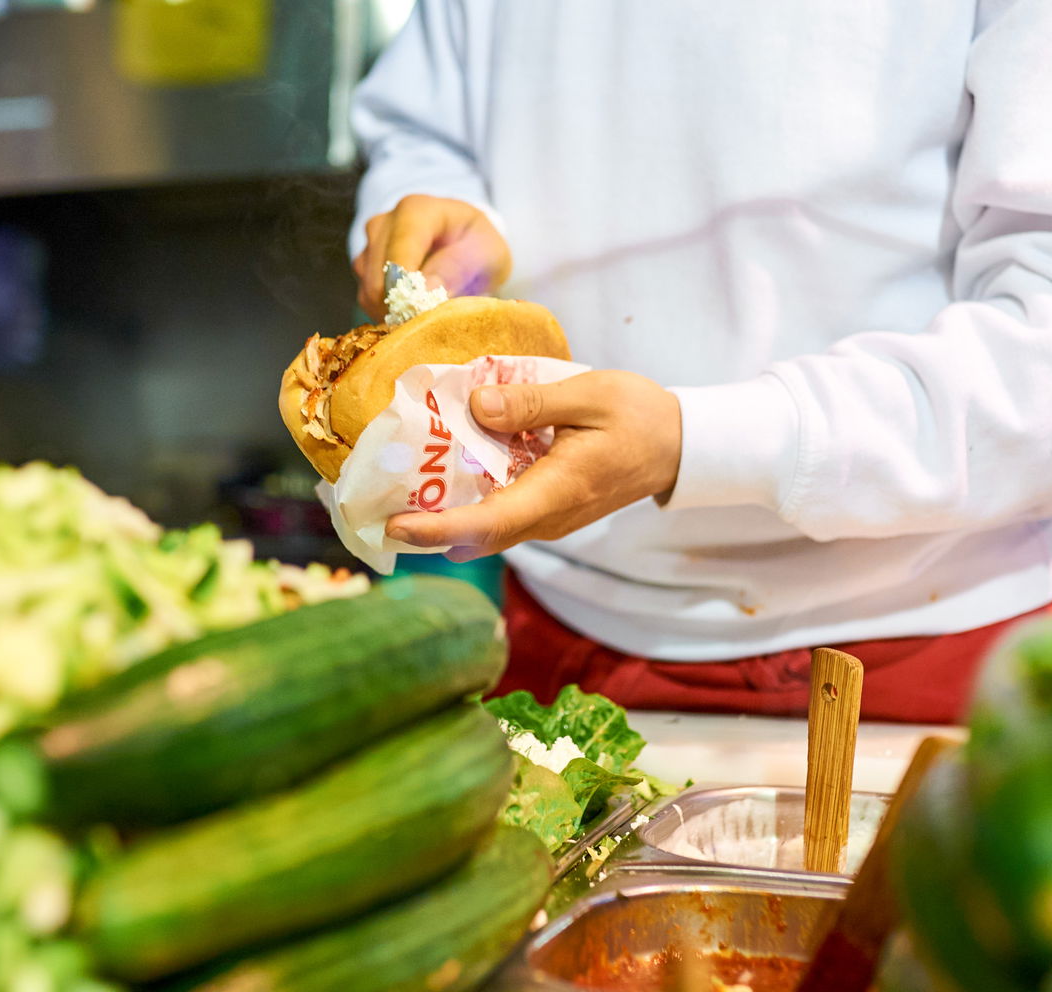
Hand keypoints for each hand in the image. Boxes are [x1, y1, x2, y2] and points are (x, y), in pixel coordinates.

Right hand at [353, 195, 511, 319]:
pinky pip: (366, 299)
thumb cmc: (479, 247)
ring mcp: (370, 245)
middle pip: (379, 275)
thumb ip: (458, 268)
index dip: (407, 286)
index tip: (422, 312)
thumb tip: (425, 291)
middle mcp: (384, 223)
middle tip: (431, 322)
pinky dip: (388, 313)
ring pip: (369, 290)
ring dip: (396, 311)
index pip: (399, 250)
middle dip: (403, 304)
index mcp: (416, 210)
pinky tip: (414, 311)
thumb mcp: (487, 254)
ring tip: (427, 314)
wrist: (466, 245)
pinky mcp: (363, 268)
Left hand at [385, 371, 682, 561]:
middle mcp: (546, 517)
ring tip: (394, 487)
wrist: (678, 445)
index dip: (437, 529)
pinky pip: (496, 514)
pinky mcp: (544, 509)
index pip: (487, 524)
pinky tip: (439, 472)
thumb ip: (531, 403)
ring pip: (482, 530)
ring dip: (439, 515)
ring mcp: (546, 518)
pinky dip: (463, 502)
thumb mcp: (589, 394)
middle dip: (422, 527)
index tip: (395, 524)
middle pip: (474, 537)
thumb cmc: (639, 416)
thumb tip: (476, 406)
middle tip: (373, 503)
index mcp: (557, 492)